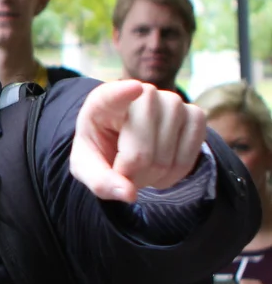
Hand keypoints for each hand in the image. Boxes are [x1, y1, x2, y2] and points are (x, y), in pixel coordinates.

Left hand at [70, 80, 207, 203]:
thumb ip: (100, 181)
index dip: (123, 93)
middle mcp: (142, 95)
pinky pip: (189, 157)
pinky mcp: (195, 114)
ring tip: (140, 168)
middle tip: (123, 171)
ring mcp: (173, 101)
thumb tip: (129, 194)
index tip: (134, 89)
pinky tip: (161, 168)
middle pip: (141, 153)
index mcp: (103, 102)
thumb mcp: (87, 166)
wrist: (125, 143)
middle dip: (131, 175)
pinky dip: (174, 174)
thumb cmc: (102, 149)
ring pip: (166, 158)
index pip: (113, 95)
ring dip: (152, 177)